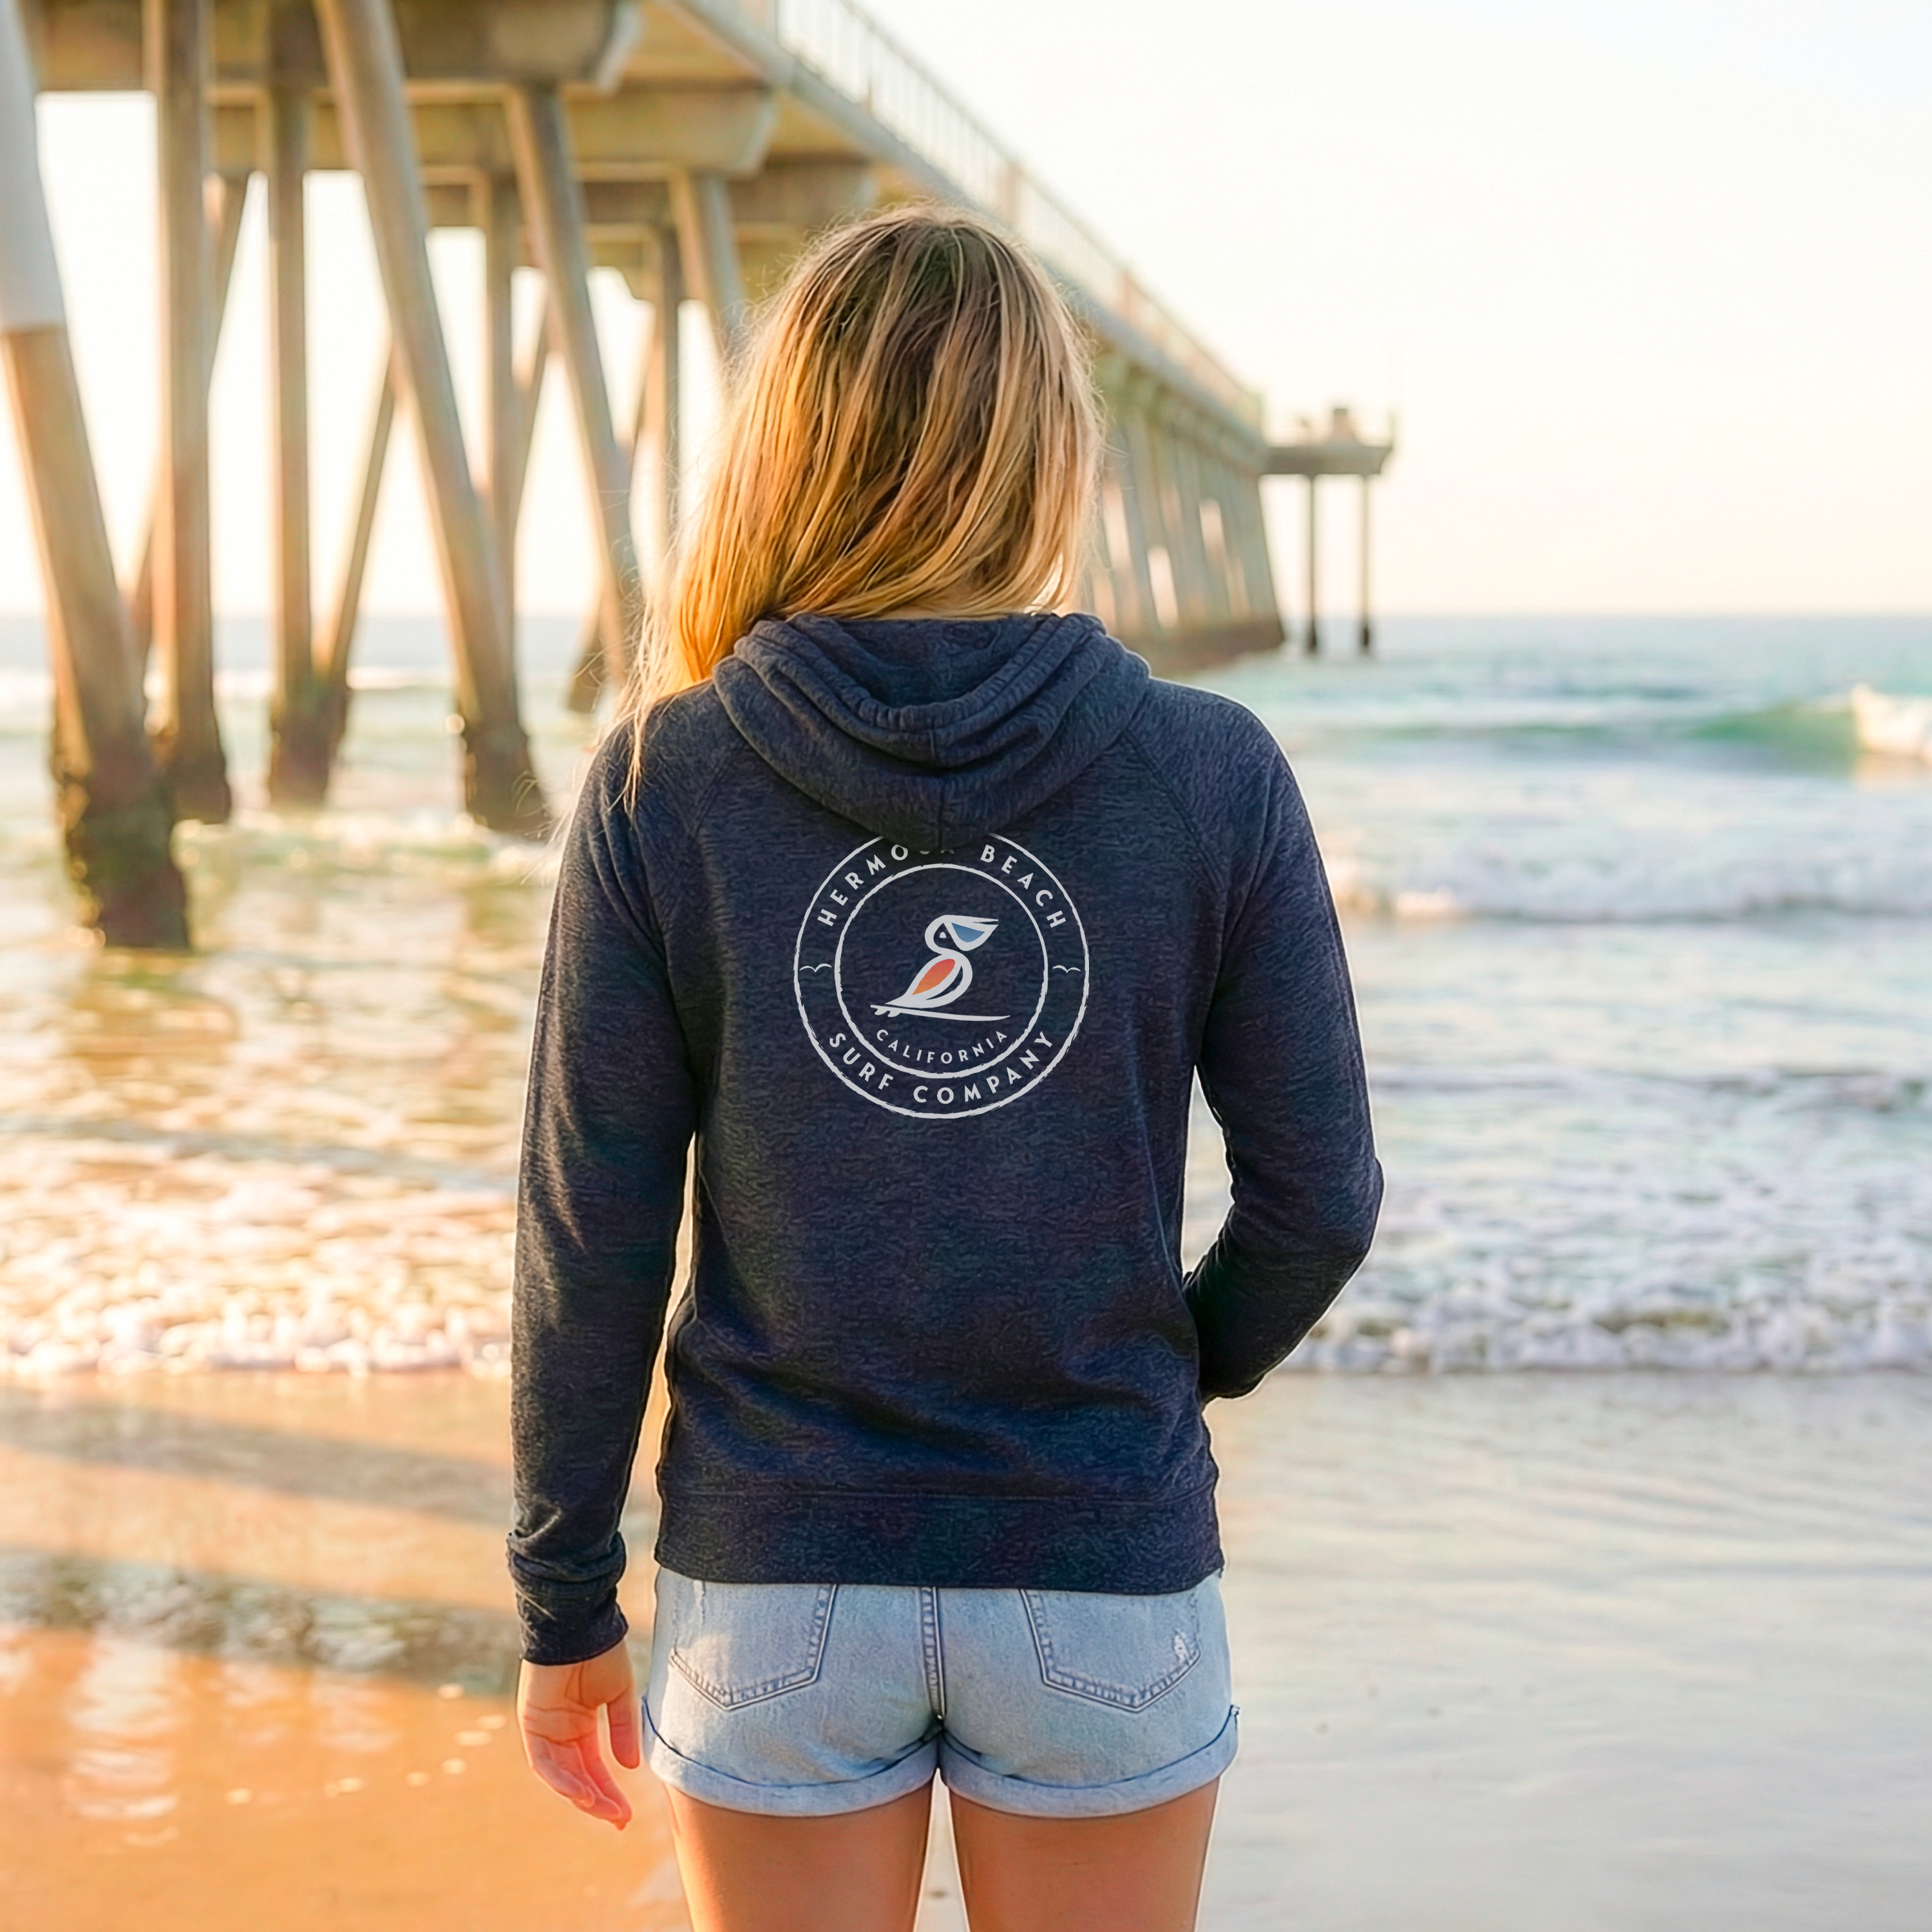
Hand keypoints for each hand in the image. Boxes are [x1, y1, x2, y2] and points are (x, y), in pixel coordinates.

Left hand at [516, 1639, 640, 1828]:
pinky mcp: (531, 1723)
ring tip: (606, 1810)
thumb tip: (630, 1767)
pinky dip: (561, 1779)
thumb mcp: (620, 1694)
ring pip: (561, 1775)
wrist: (581, 1624)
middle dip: (599, 1801)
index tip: (625, 1814)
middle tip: (620, 1820)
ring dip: (582, 1795)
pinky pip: (543, 1761)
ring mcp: (545, 1729)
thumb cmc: (602, 1651)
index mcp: (581, 1725)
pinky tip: (582, 1792)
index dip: (609, 1791)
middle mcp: (561, 1731)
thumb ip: (624, 1729)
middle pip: (579, 1777)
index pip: (594, 1767)